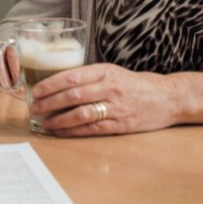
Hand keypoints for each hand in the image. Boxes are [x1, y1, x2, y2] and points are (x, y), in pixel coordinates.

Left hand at [28, 63, 177, 135]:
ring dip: (58, 119)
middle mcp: (110, 88)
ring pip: (81, 113)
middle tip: (33, 108)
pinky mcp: (122, 125)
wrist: (169, 97)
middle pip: (72, 95)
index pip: (71, 76)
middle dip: (49, 102)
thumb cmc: (134, 84)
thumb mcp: (112, 72)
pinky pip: (92, 129)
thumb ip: (88, 77)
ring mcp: (116, 107)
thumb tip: (55, 84)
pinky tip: (60, 131)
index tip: (35, 90)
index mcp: (104, 71)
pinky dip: (73, 131)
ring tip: (44, 121)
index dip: (50, 84)